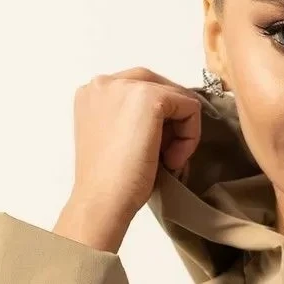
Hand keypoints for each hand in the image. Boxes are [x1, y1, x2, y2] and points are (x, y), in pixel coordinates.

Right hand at [55, 68, 205, 249]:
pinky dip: (190, 136)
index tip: (154, 150)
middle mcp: (105, 82)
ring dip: (181, 130)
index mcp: (93, 93)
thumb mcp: (118, 139)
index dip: (157, 119)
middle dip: (171, 120)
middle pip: (159, 85)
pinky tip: (173, 160)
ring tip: (168, 161)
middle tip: (166, 156)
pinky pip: (190, 107)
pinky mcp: (151, 98)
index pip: (139, 89)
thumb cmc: (109, 182)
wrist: (101, 201)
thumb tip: (172, 118)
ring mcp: (126, 86)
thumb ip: (133, 119)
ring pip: (176, 96)